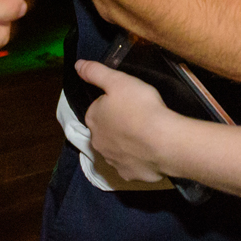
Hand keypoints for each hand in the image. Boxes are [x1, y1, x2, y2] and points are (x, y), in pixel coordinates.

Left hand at [76, 59, 174, 182]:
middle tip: (139, 117)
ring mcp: (113, 161)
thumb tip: (77, 65)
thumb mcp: (118, 80)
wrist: (163, 141)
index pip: (98, 108)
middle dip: (117, 125)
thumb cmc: (140, 107)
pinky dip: (137, 160)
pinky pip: (131, 165)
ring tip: (146, 135)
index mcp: (93, 118)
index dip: (113, 103)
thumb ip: (96, 72)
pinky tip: (150, 153)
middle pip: (105, 130)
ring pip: (116, 149)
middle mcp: (97, 142)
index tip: (129, 101)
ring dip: (126, 143)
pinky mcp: (129, 175)